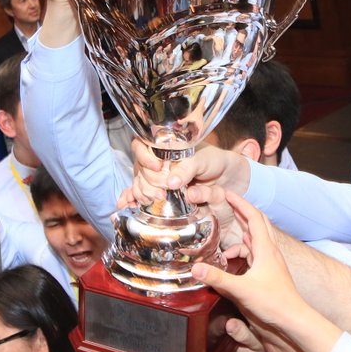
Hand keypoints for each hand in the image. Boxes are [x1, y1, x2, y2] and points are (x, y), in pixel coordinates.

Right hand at [124, 138, 251, 205]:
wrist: (228, 178)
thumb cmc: (215, 161)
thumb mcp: (204, 161)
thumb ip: (188, 169)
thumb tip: (171, 183)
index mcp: (165, 146)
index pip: (141, 146)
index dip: (145, 157)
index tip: (157, 168)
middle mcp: (157, 161)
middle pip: (139, 168)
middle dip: (148, 181)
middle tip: (163, 191)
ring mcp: (157, 177)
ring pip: (139, 183)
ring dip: (143, 193)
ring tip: (157, 200)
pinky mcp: (160, 193)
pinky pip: (140, 193)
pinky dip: (131, 199)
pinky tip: (122, 205)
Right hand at [191, 193, 321, 351]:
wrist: (294, 324)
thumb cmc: (275, 304)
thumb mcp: (242, 290)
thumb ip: (218, 278)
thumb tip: (196, 268)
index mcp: (266, 250)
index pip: (254, 218)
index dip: (241, 204)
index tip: (228, 194)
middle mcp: (269, 254)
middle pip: (256, 226)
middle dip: (241, 215)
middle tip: (226, 209)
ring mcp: (270, 266)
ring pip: (254, 244)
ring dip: (239, 240)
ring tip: (223, 246)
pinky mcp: (268, 277)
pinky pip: (253, 259)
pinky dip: (241, 257)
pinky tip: (231, 265)